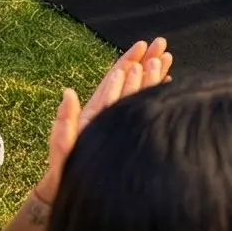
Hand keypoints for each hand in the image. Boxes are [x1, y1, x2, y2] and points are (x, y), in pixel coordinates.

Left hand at [37, 38, 172, 203]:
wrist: (73, 188)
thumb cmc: (66, 169)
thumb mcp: (62, 144)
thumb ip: (65, 119)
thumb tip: (68, 92)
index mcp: (95, 110)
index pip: (114, 80)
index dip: (128, 62)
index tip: (142, 47)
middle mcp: (109, 111)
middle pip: (131, 80)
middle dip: (146, 60)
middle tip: (161, 43)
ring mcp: (119, 120)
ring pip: (140, 91)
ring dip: (154, 73)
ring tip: (169, 56)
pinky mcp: (128, 130)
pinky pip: (144, 106)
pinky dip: (156, 92)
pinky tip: (168, 83)